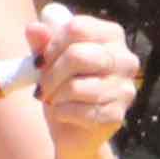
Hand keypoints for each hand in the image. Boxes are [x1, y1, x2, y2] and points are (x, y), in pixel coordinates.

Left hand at [28, 5, 139, 141]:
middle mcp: (125, 59)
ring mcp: (124, 89)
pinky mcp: (116, 115)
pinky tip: (63, 113)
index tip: (42, 60)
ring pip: (75, 86)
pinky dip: (61, 113)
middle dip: (51, 73)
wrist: (74, 130)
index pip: (77, 28)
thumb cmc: (64, 87)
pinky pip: (78, 111)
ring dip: (54, 95)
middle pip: (77, 55)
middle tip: (43, 84)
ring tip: (53, 99)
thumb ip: (42, 42)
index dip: (51, 45)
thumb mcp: (50, 60)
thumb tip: (34, 28)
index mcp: (112, 36)